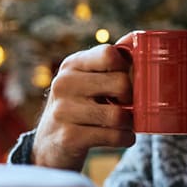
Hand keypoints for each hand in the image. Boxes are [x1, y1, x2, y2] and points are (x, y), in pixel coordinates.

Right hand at [32, 43, 135, 170]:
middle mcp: (63, 84)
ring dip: (130, 123)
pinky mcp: (68, 137)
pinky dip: (125, 138)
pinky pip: (114, 136)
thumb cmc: (79, 107)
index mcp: (72, 64)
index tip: (123, 82)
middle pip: (121, 84)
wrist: (50, 145)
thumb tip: (136, 41)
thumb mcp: (87, 80)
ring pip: (119, 115)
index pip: (109, 54)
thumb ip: (109, 63)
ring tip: (125, 124)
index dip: (126, 69)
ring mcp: (63, 111)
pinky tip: (122, 137)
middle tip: (127, 106)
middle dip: (132, 99)